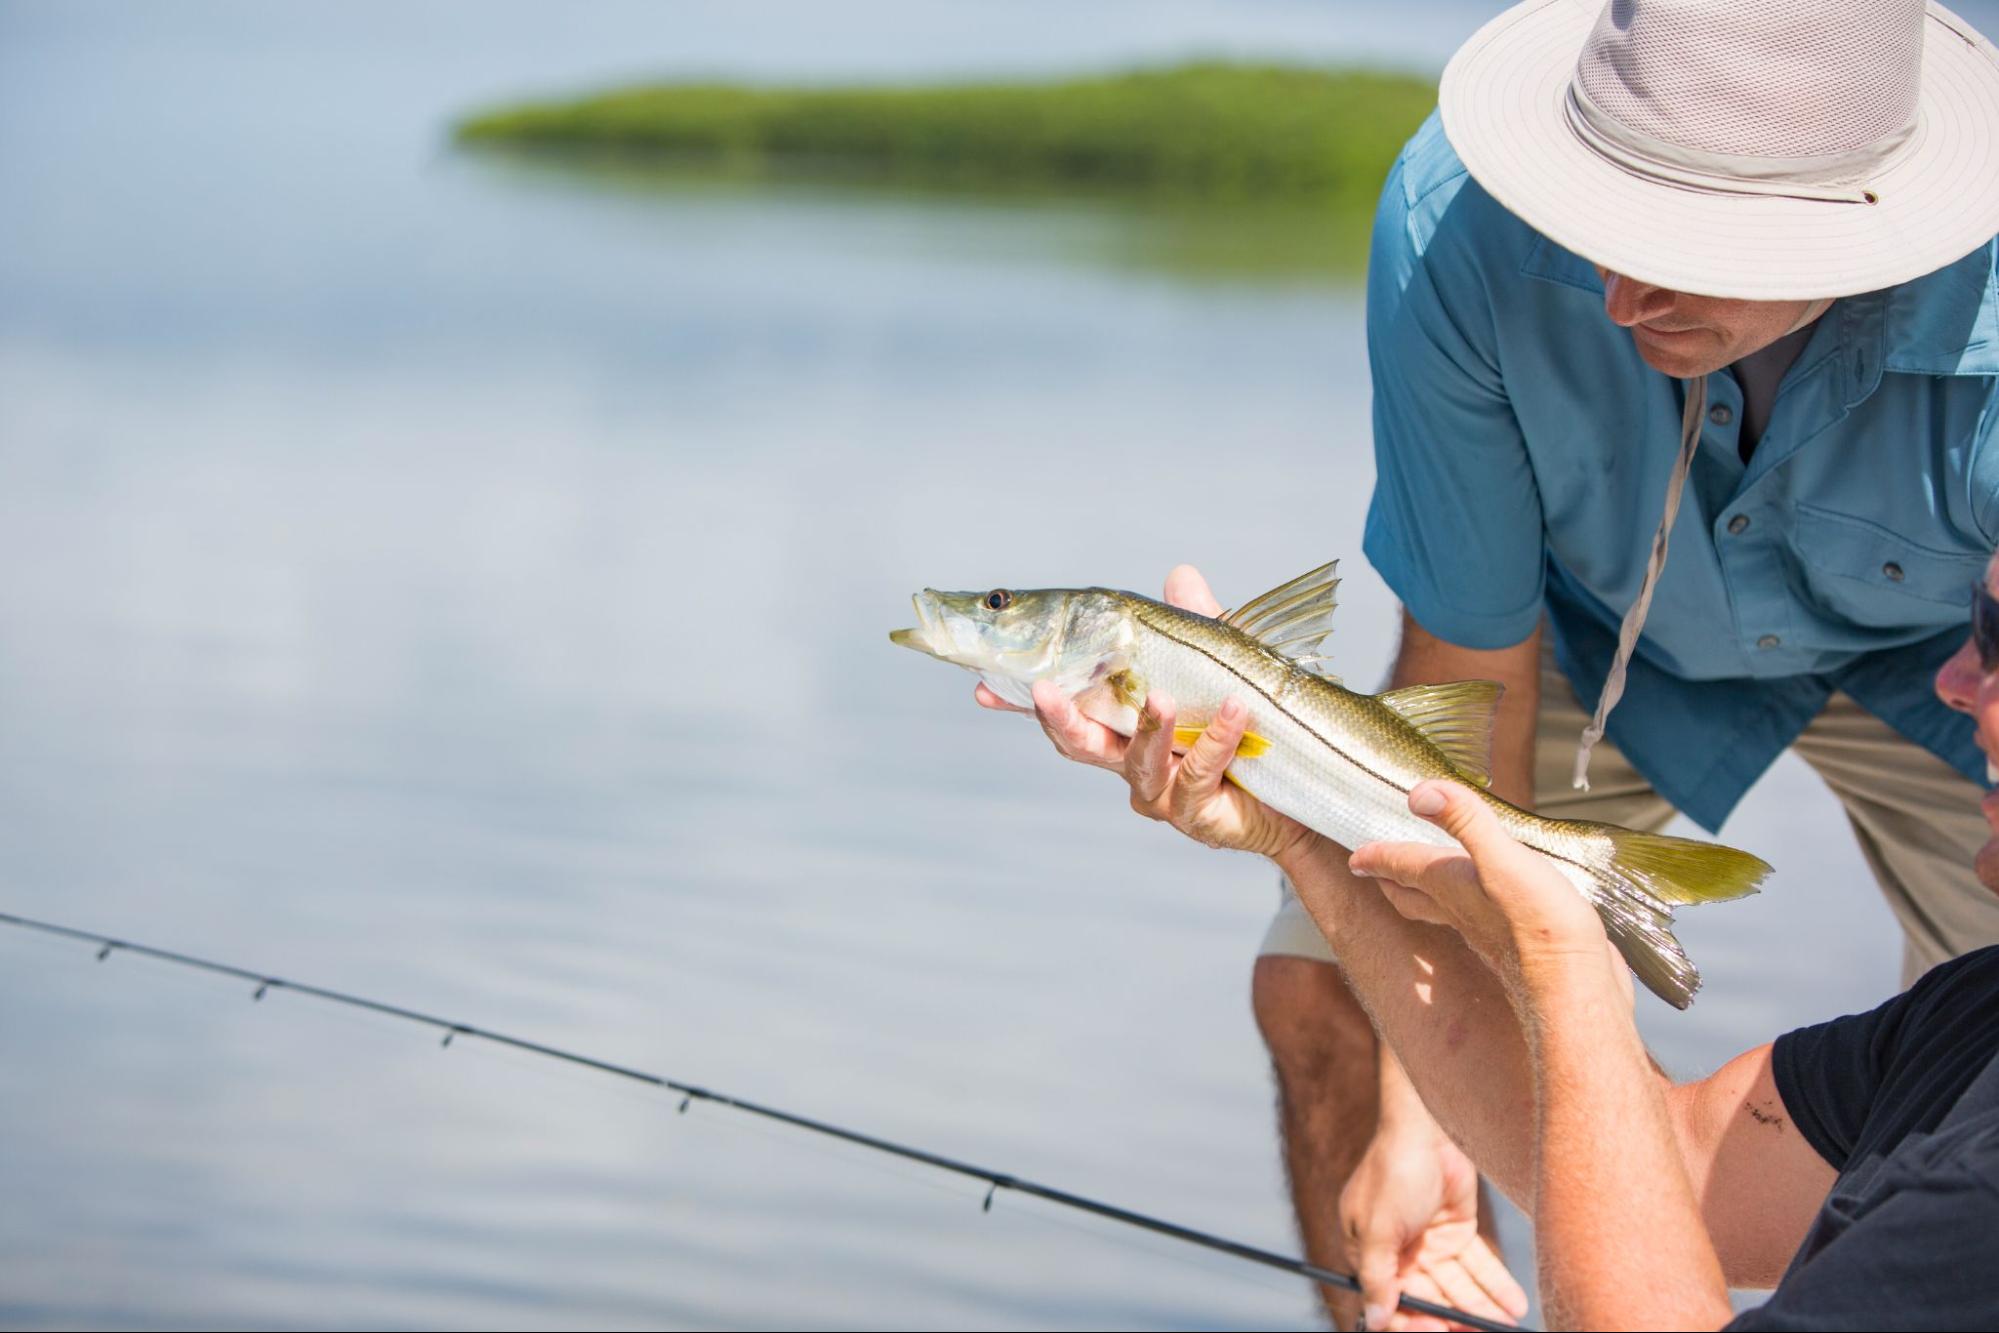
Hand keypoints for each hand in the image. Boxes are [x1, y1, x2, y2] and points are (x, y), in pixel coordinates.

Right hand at [976, 565, 1312, 860]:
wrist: (1299, 789)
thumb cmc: (1247, 726)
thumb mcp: (1224, 664)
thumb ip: (1198, 625)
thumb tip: (1179, 575)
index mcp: (1123, 726)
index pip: (1065, 712)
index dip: (1019, 702)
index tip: (981, 686)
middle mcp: (1131, 762)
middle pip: (1081, 744)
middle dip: (1059, 717)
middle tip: (1041, 690)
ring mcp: (1162, 792)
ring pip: (1140, 762)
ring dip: (1149, 728)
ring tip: (1162, 698)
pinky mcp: (1199, 814)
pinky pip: (1200, 774)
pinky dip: (1216, 740)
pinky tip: (1234, 710)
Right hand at [1342, 1126, 1527, 1330]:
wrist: (1427, 1127)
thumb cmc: (1394, 1172)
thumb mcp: (1378, 1229)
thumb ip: (1378, 1278)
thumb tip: (1374, 1319)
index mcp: (1369, 1251)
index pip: (1388, 1301)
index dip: (1410, 1324)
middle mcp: (1399, 1252)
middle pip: (1427, 1299)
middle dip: (1452, 1320)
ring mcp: (1429, 1243)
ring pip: (1456, 1288)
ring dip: (1479, 1310)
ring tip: (1503, 1328)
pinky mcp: (1457, 1231)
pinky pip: (1477, 1267)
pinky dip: (1495, 1287)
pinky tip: (1512, 1306)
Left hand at [1347, 781, 1618, 1008]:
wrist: (1576, 996)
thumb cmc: (1540, 930)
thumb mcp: (1503, 862)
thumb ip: (1466, 823)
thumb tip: (1420, 793)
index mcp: (1451, 888)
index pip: (1402, 865)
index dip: (1378, 856)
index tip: (1355, 857)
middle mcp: (1463, 912)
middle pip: (1413, 895)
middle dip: (1392, 879)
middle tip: (1376, 870)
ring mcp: (1490, 934)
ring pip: (1444, 910)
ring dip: (1428, 893)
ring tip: (1425, 880)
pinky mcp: (1519, 948)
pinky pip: (1481, 923)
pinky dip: (1472, 909)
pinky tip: (1490, 906)